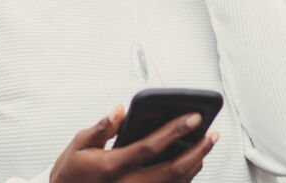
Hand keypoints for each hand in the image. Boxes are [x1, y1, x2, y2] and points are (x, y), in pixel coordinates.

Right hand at [49, 105, 219, 182]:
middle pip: (173, 170)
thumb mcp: (78, 145)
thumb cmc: (72, 172)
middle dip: (198, 150)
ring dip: (196, 163)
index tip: (193, 116)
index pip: (150, 147)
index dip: (174, 130)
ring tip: (207, 144)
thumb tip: (121, 109)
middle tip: (213, 133)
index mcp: (112, 167)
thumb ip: (102, 127)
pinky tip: (193, 162)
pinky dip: (186, 177)